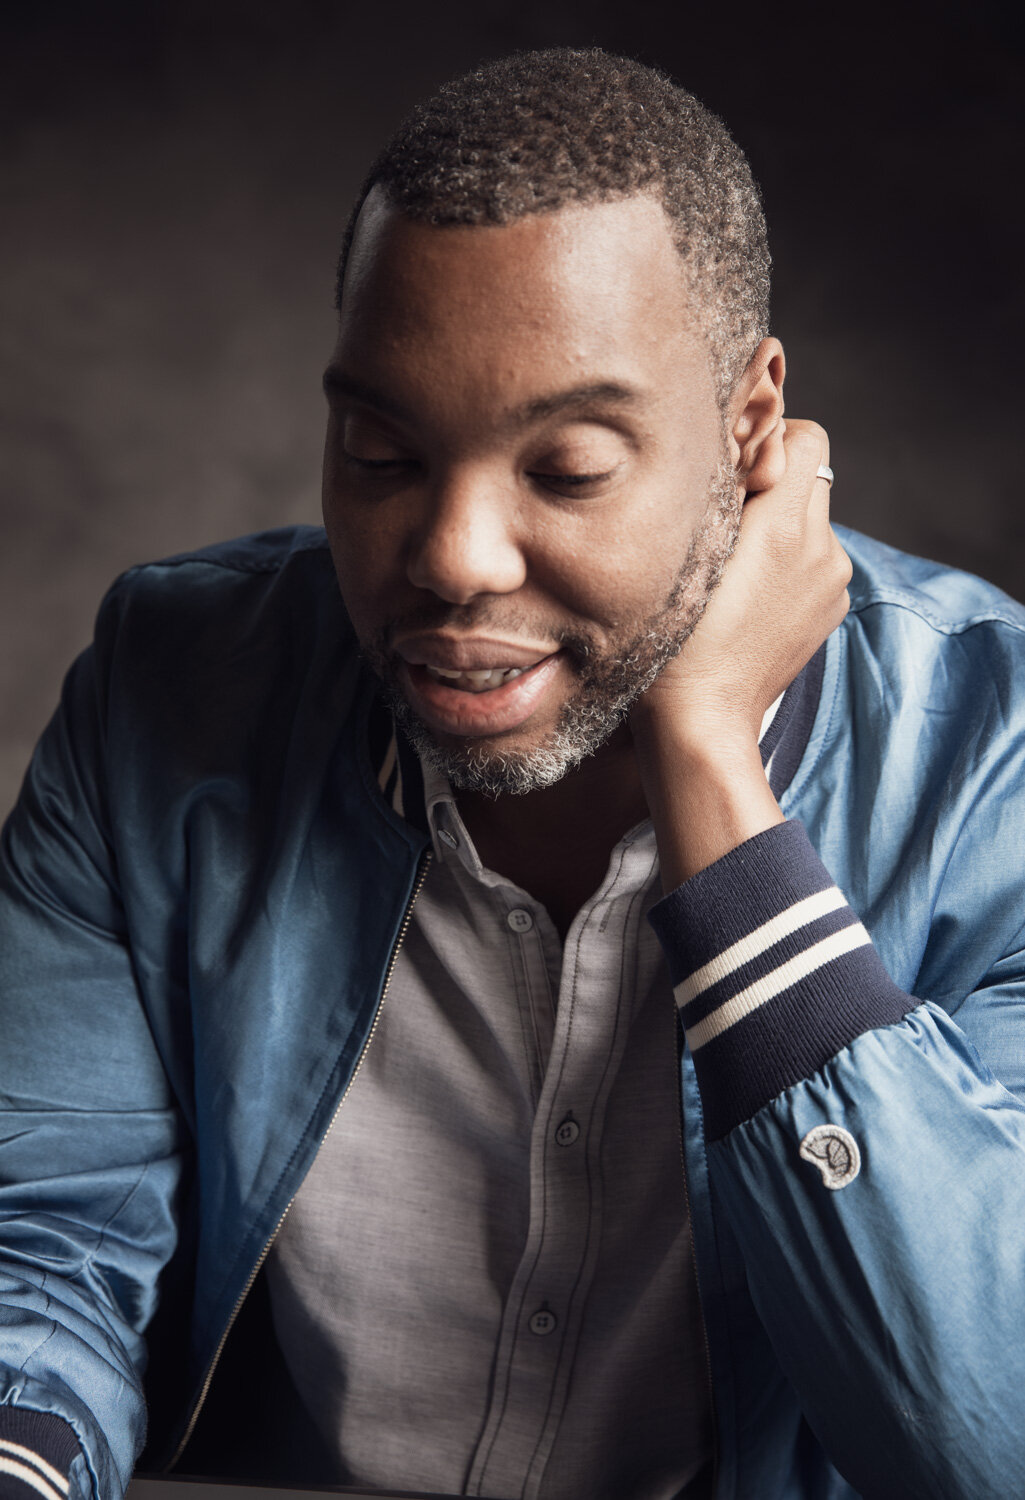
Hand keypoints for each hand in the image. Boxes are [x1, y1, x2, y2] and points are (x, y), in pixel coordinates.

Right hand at [629, 419, 851, 886]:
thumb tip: (737, 450)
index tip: (738, 469)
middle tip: (728, 517)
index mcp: (786, 526)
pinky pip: (815, 562)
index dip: (774, 442)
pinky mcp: (830, 611)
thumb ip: (720, 491)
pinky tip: (748, 598)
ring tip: (733, 566)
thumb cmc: (673, 639)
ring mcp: (831, 584)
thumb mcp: (683, 550)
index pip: (809, 438)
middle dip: (775, 486)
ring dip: (781, 527)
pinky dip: (788, 565)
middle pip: (812, 479)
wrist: (701, 719)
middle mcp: (822, 549)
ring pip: (813, 522)